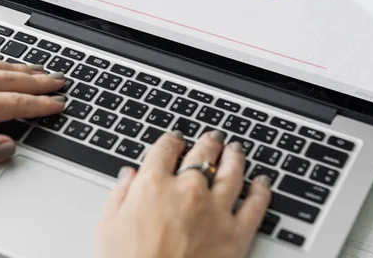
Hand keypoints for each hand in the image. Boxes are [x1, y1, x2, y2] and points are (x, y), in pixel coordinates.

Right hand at [98, 131, 271, 257]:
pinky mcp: (235, 235)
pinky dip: (261, 191)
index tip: (175, 139)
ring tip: (236, 151)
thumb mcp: (109, 225)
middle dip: (208, 142)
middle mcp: (187, 190)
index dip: (172, 140)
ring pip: (232, 171)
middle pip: (202, 153)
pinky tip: (262, 183)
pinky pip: (255, 206)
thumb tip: (128, 175)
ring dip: (235, 157)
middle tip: (213, 138)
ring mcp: (215, 210)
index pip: (166, 148)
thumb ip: (120, 194)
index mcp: (154, 184)